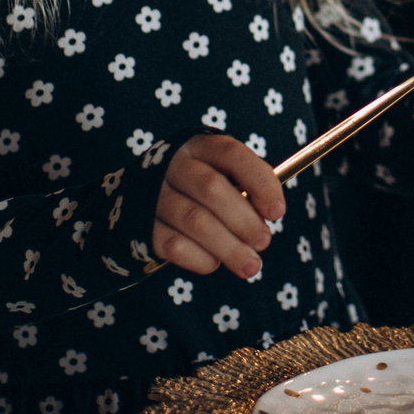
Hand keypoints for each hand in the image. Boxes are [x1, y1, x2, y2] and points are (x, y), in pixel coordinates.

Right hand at [153, 135, 282, 277]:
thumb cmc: (195, 189)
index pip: (232, 155)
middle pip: (212, 189)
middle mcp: (172, 165)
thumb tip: (269, 217)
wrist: (137, 201)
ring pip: (195, 221)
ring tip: (250, 266)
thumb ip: (244, 189)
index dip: (259, 183)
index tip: (277, 212)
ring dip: (229, 247)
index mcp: (199, 147)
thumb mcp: (218, 174)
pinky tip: (214, 263)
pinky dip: (200, 258)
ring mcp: (152, 195)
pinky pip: (174, 245)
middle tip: (264, 242)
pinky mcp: (141, 225)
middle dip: (245, 221)